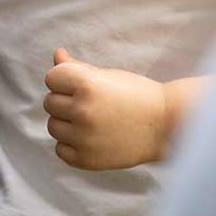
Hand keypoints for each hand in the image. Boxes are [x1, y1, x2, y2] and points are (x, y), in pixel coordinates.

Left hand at [44, 49, 167, 169]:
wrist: (166, 126)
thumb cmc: (138, 95)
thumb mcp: (109, 75)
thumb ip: (77, 66)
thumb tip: (56, 55)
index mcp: (87, 85)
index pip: (51, 77)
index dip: (65, 79)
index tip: (82, 84)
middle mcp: (82, 111)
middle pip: (50, 103)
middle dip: (66, 101)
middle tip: (92, 103)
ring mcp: (84, 138)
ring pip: (53, 127)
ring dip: (66, 123)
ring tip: (91, 121)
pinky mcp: (87, 160)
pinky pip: (60, 150)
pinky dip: (71, 144)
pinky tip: (90, 138)